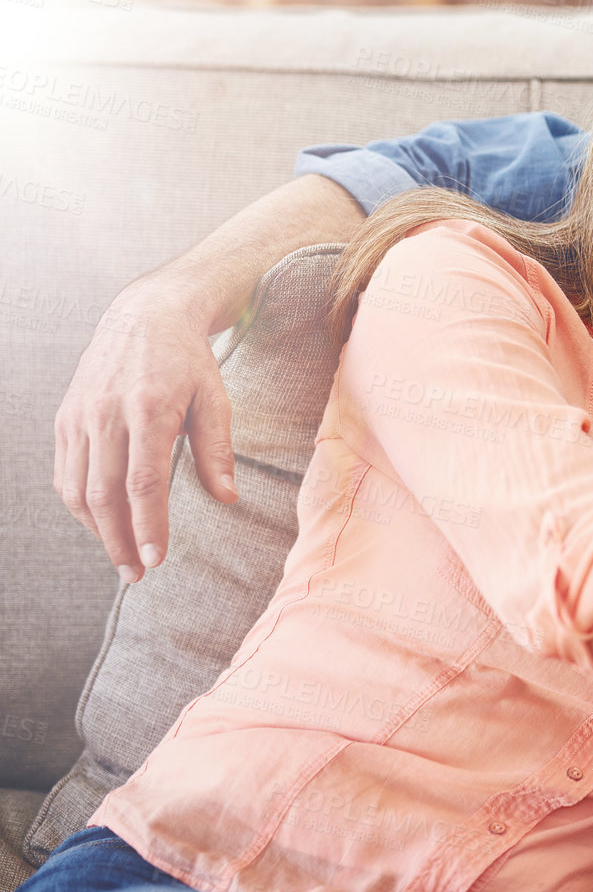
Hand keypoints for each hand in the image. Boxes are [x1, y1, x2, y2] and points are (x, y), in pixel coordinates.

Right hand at [54, 282, 236, 581]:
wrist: (144, 316)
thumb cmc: (188, 361)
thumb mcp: (215, 398)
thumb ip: (217, 450)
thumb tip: (227, 497)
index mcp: (148, 408)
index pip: (144, 482)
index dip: (148, 526)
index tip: (158, 560)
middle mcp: (106, 414)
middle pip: (105, 494)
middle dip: (119, 541)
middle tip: (137, 574)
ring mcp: (79, 416)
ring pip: (78, 488)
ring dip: (97, 530)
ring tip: (121, 557)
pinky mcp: (65, 419)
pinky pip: (65, 473)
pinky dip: (80, 506)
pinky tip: (101, 524)